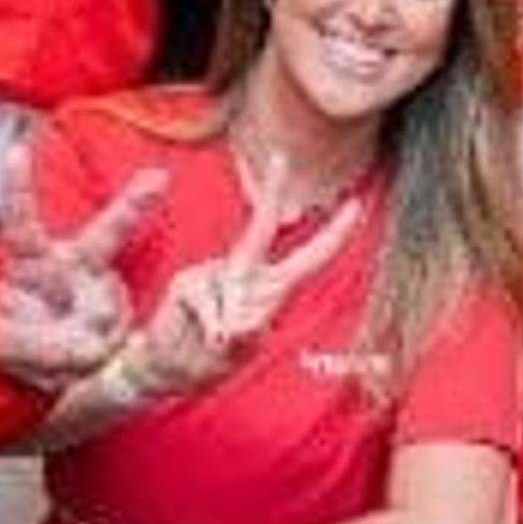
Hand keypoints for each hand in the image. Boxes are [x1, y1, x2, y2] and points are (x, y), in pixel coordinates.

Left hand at [0, 161, 165, 385]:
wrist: (49, 364)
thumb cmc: (18, 340)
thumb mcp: (11, 346)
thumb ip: (37, 346)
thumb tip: (89, 348)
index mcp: (31, 262)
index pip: (21, 222)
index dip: (18, 188)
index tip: (15, 151)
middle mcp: (73, 267)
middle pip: (103, 234)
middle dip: (132, 204)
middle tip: (158, 178)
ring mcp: (102, 293)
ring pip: (105, 318)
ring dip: (84, 349)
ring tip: (61, 361)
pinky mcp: (120, 319)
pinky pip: (119, 343)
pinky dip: (99, 360)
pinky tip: (84, 362)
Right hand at [125, 146, 364, 394]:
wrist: (166, 368)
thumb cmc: (208, 357)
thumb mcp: (239, 350)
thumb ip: (245, 332)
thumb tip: (234, 326)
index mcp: (268, 289)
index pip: (308, 258)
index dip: (333, 234)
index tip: (356, 206)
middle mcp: (242, 274)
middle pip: (262, 227)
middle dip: (272, 189)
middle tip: (280, 154)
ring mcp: (213, 276)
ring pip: (230, 291)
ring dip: (224, 326)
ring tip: (215, 345)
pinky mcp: (187, 283)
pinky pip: (206, 304)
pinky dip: (208, 327)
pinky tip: (204, 338)